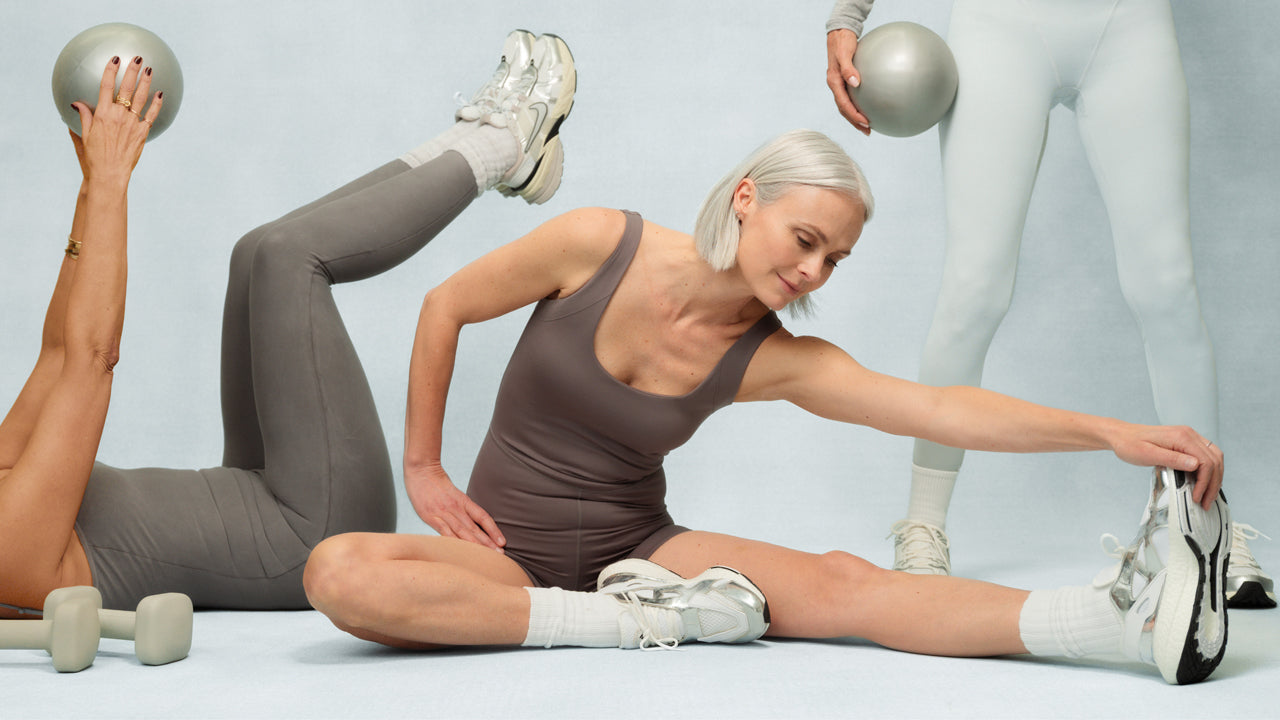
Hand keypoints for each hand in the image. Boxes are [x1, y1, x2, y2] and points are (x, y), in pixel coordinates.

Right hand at [70, 55, 163, 183]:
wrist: (109, 174)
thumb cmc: (93, 157)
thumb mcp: (84, 135)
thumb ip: (83, 117)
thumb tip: (77, 104)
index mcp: (102, 114)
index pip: (106, 86)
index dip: (110, 71)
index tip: (115, 59)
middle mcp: (118, 116)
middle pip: (126, 88)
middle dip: (132, 70)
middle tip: (137, 58)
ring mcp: (132, 124)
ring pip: (141, 98)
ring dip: (146, 82)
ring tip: (149, 69)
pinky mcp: (142, 133)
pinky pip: (151, 115)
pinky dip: (156, 104)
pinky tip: (160, 93)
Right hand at [405, 463, 506, 551]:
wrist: (421, 470)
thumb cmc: (437, 483)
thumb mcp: (454, 493)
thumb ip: (462, 508)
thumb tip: (472, 524)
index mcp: (463, 501)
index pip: (482, 517)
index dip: (493, 530)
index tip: (502, 542)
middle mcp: (455, 507)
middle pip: (474, 528)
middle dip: (487, 542)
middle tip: (500, 554)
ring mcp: (442, 513)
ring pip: (461, 532)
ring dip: (474, 545)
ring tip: (486, 555)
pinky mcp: (429, 517)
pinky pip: (444, 532)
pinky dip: (453, 542)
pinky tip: (461, 552)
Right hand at [826, 29, 870, 134]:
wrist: (839, 33)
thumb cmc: (843, 41)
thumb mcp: (844, 53)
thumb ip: (848, 68)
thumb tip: (856, 83)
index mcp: (834, 82)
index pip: (843, 104)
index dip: (853, 116)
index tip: (866, 122)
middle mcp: (835, 85)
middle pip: (844, 109)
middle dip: (855, 122)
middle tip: (868, 131)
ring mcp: (839, 84)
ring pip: (846, 105)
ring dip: (856, 116)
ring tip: (868, 125)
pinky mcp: (845, 80)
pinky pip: (852, 96)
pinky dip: (859, 104)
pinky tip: (870, 104)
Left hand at [1109, 424, 1223, 509]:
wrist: (1120, 435)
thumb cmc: (1129, 444)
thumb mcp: (1147, 454)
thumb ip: (1172, 459)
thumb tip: (1195, 465)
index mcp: (1182, 436)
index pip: (1206, 461)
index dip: (1205, 482)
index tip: (1196, 497)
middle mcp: (1189, 435)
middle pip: (1214, 460)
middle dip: (1214, 483)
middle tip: (1206, 501)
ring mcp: (1188, 437)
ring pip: (1214, 457)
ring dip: (1214, 478)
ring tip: (1207, 496)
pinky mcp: (1185, 442)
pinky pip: (1205, 456)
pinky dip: (1208, 471)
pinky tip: (1202, 483)